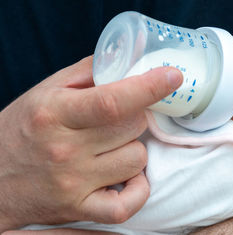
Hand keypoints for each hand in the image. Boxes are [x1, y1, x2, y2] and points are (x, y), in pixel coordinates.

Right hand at [0, 56, 181, 231]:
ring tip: (112, 147)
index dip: (149, 87)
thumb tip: (129, 60)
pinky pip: (127, 204)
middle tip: (119, 118)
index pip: (112, 101)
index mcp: (54, 114)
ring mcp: (73, 183)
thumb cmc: (22, 130)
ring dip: (134, 148)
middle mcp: (64, 150)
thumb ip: (87, 73)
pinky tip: (125, 177)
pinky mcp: (79, 209)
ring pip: (137, 159)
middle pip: (133, 127)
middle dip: (137, 116)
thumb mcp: (45, 92)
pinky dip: (136, 189)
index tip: (173, 76)